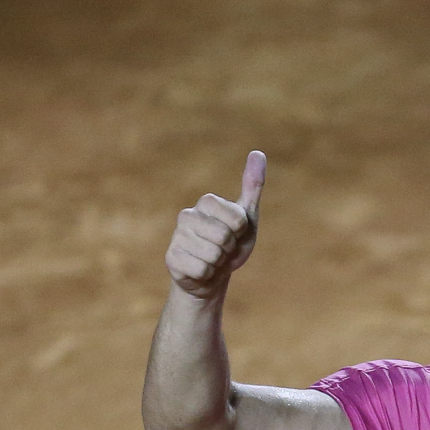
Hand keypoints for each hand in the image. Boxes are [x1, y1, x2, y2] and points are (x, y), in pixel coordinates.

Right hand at [165, 150, 264, 299]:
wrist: (212, 276)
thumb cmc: (232, 245)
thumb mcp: (248, 218)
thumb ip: (253, 187)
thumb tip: (258, 152)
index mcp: (206, 202)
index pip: (237, 219)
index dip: (241, 232)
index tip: (236, 233)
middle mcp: (187, 215)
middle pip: (223, 237)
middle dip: (230, 250)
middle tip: (224, 250)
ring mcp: (177, 236)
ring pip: (212, 255)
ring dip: (219, 264)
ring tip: (213, 260)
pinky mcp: (171, 258)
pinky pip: (200, 270)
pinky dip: (207, 275)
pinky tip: (202, 271)